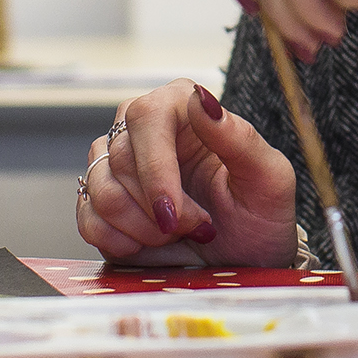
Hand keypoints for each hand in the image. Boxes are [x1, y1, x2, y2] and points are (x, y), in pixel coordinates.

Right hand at [77, 80, 298, 267]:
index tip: (174, 215)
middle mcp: (143, 128)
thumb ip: (239, 137)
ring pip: (99, 190)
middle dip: (157, 210)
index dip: (155, 171)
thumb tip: (201, 98)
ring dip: (140, 228)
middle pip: (120, 160)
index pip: (146, 118)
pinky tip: (150, 244)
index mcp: (182, 105)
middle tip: (197, 227)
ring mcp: (116, 164)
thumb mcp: (269, 178)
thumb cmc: (260, 214)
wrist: (246, 258)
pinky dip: (119, 242)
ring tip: (177, 234)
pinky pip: (88, 219)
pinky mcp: (100, 201)